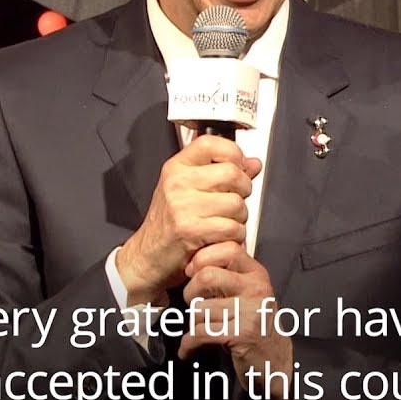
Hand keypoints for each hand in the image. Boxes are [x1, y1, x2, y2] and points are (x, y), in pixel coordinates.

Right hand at [115, 135, 259, 305]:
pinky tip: (221, 237)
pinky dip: (235, 237)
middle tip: (234, 202)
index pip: (211, 143)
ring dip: (239, 218)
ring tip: (225, 223)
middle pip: (232, 173)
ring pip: (237, 203)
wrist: (147, 256)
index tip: (238, 166)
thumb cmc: (168, 224)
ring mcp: (182, 206)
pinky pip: (232, 228)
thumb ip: (223, 174)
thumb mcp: (189, 190)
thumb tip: (253, 163)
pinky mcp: (190, 230)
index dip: (233, 153)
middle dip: (244, 191)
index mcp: (176, 168)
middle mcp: (177, 183)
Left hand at [179, 241, 293, 399]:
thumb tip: (193, 261)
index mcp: (256, 273)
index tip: (192, 273)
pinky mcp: (242, 334)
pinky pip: (201, 333)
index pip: (226, 249)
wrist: (276, 363)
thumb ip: (229, 275)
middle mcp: (256, 288)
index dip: (202, 259)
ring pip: (200, 308)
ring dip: (193, 323)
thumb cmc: (255, 327)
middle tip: (193, 304)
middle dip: (190, 292)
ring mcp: (251, 311)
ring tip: (200, 330)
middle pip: (206, 276)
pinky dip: (188, 344)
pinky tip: (188, 349)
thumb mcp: (248, 294)